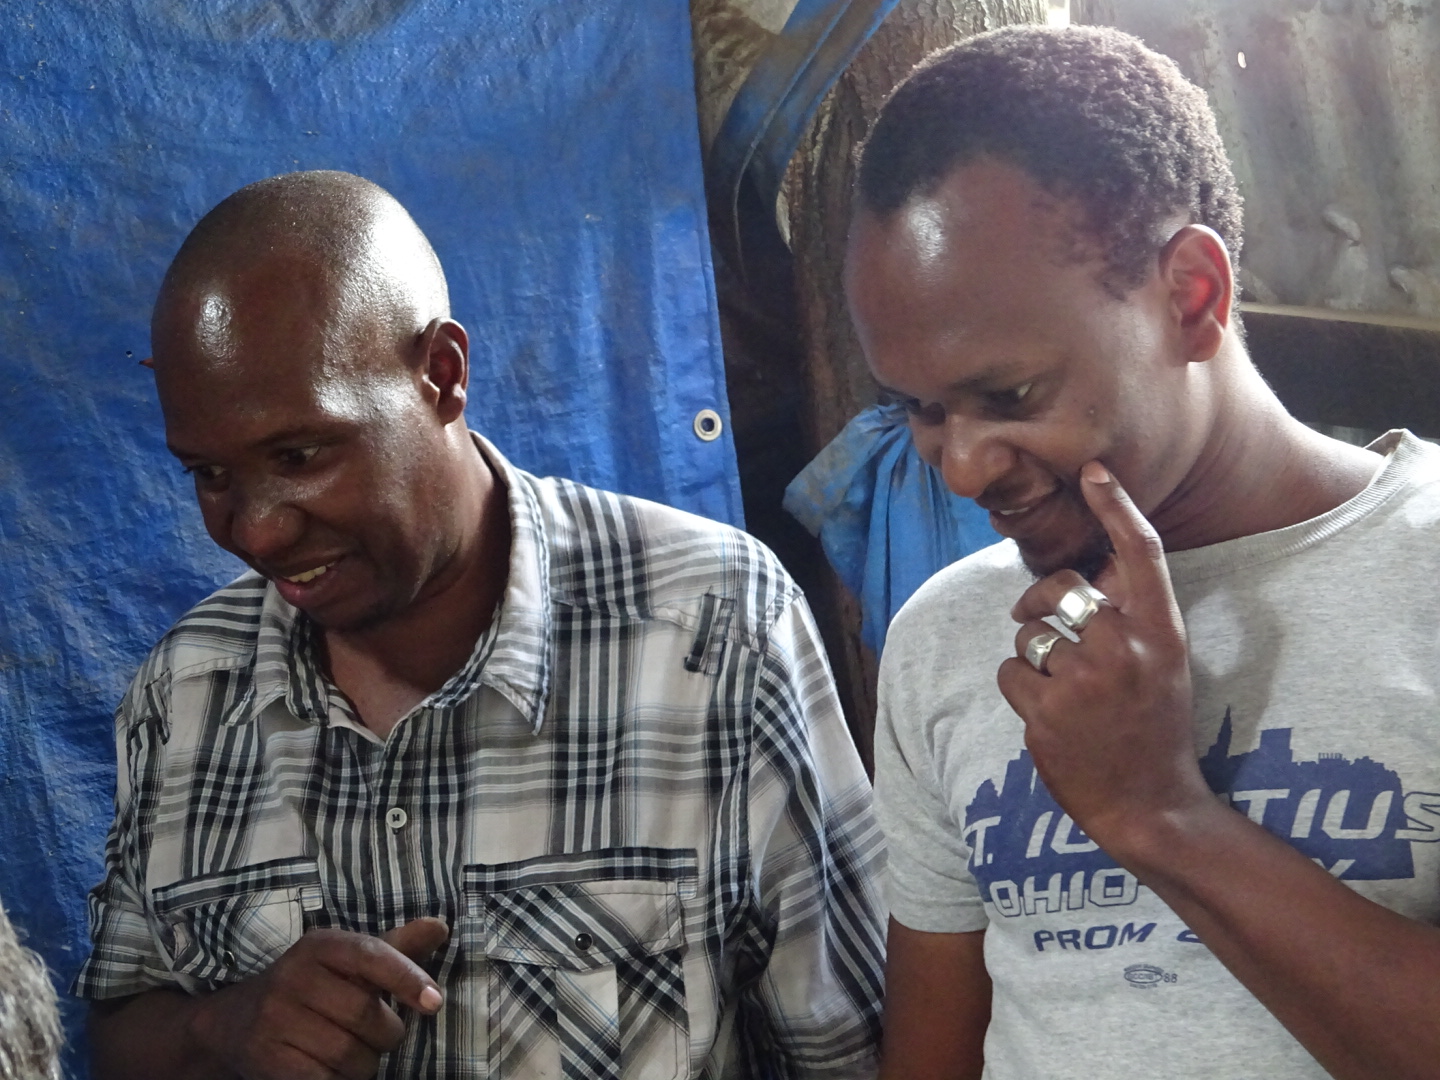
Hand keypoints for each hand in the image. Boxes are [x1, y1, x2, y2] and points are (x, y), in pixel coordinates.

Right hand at [189, 917, 448, 1079]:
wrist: (232, 1023)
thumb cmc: (311, 989)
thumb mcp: (348, 963)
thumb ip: (396, 950)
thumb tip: (440, 928)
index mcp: (320, 945)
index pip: (372, 956)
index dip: (407, 979)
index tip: (434, 1002)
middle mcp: (294, 976)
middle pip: (367, 1015)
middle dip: (386, 1034)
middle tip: (378, 1036)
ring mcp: (275, 1018)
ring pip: (348, 1054)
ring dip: (363, 1064)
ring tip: (353, 1054)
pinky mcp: (266, 1057)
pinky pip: (323, 1078)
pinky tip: (331, 1071)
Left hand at [996, 462, 1209, 851]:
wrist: (1151, 804)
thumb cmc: (1154, 725)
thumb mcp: (1163, 663)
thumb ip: (1131, 615)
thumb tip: (1091, 568)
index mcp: (1162, 632)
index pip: (1140, 553)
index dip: (1115, 506)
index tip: (1092, 470)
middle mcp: (1125, 648)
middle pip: (1063, 587)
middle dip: (1039, 598)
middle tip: (1035, 617)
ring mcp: (1084, 680)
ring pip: (1030, 634)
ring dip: (1033, 656)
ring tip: (1061, 689)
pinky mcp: (1046, 712)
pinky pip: (1011, 672)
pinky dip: (1020, 689)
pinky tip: (1048, 714)